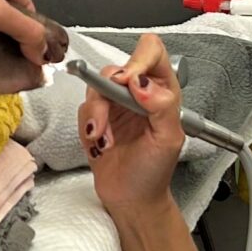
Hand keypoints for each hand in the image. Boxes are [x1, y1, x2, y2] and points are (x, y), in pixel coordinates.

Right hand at [80, 33, 183, 216]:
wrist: (132, 199)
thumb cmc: (155, 171)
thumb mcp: (169, 139)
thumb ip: (161, 106)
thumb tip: (141, 82)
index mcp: (162, 90)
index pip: (151, 52)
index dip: (138, 60)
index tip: (129, 82)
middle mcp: (137, 92)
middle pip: (114, 69)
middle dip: (108, 95)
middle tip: (108, 118)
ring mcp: (114, 104)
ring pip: (94, 88)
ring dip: (97, 116)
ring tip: (106, 141)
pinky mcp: (95, 119)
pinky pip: (83, 109)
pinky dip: (89, 128)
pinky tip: (101, 145)